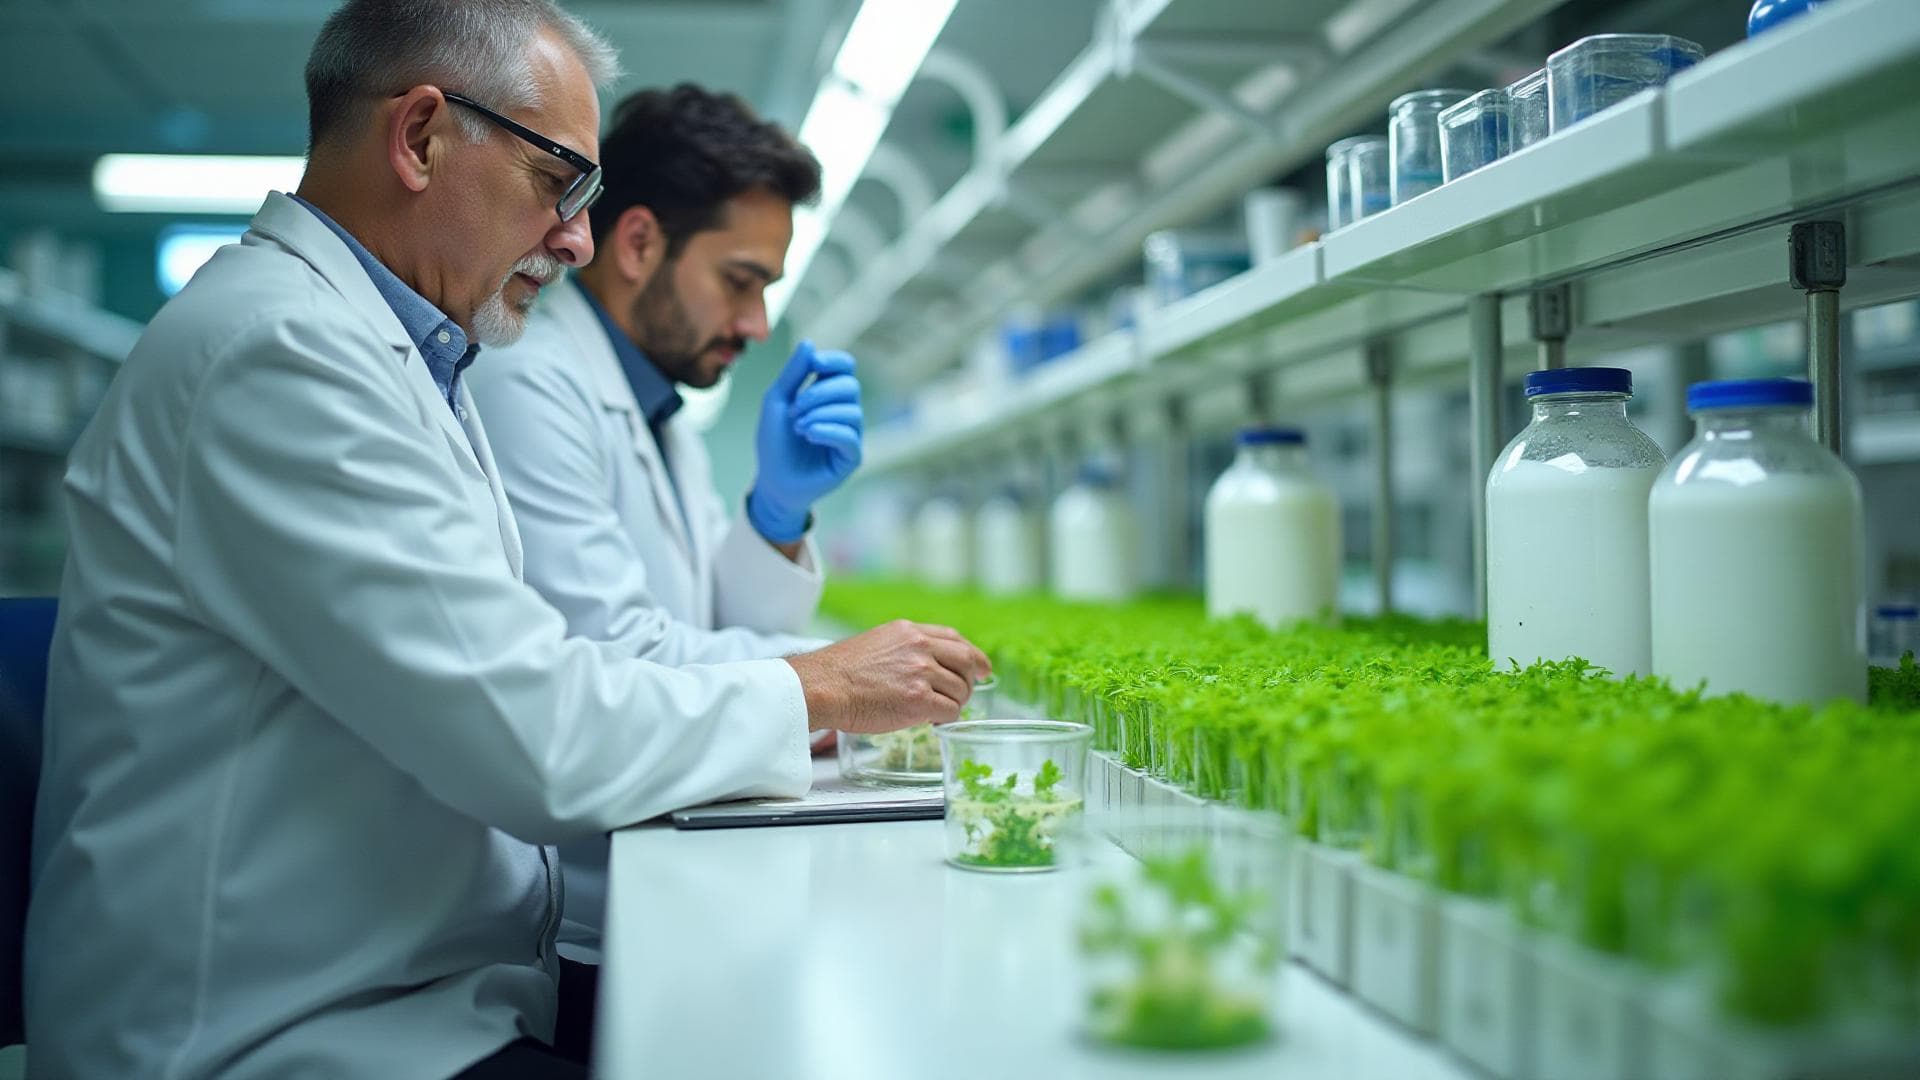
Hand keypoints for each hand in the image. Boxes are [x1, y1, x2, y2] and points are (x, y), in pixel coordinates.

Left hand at [746, 340, 862, 543]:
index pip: (845, 367)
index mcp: (827, 394)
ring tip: (798, 427)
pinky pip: (850, 436)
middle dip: (819, 393)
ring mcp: (850, 434)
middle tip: (794, 410)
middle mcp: (843, 412)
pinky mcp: (851, 457)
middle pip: (849, 386)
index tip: (814, 364)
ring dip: (819, 414)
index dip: (834, 361)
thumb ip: (793, 374)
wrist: (772, 481)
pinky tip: (809, 434)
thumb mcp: (777, 402)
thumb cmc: (774, 441)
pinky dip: (828, 430)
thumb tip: (809, 343)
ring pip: (852, 411)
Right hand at [785, 621, 992, 733]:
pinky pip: (951, 711)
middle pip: (967, 661)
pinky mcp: (919, 700)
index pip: (954, 638)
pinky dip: (946, 718)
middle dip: (972, 680)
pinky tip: (933, 721)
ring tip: (938, 711)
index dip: (972, 654)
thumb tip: (926, 664)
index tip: (980, 667)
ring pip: (961, 690)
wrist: (823, 687)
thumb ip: (905, 648)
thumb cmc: (840, 672)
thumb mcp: (877, 642)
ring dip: (955, 703)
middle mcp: (920, 648)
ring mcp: (921, 673)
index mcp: (910, 632)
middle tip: (964, 694)